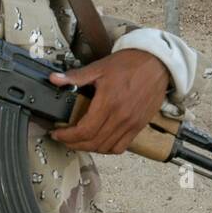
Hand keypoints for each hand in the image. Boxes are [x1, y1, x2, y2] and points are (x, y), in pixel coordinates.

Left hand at [48, 50, 170, 154]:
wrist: (156, 63)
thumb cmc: (130, 63)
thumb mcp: (100, 67)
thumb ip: (76, 76)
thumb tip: (55, 79)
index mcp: (108, 102)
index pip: (84, 130)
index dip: (67, 136)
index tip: (57, 134)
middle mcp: (121, 116)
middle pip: (93, 142)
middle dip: (74, 144)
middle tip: (64, 139)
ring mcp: (131, 123)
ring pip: (106, 147)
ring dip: (89, 148)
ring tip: (79, 141)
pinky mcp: (139, 126)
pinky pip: (121, 147)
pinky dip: (108, 149)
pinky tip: (100, 141)